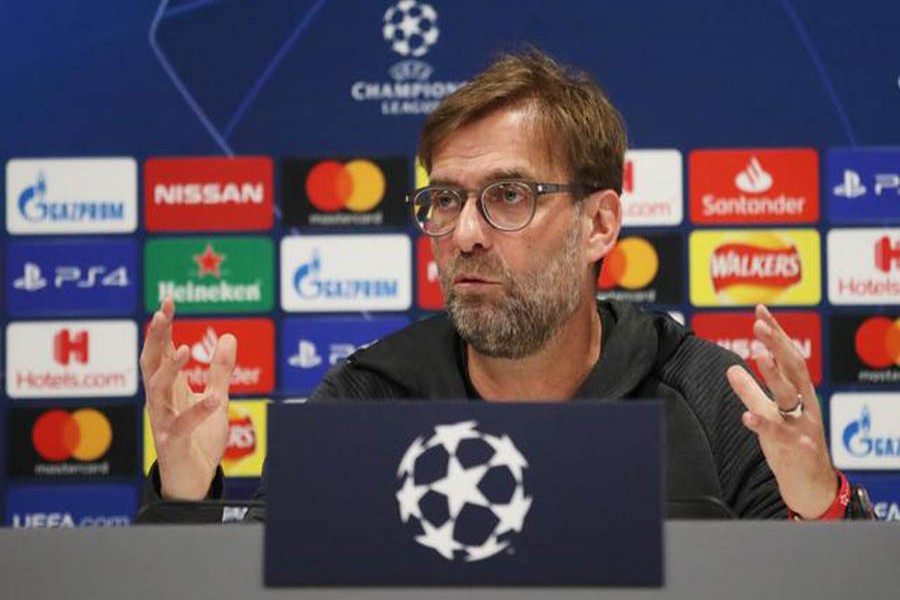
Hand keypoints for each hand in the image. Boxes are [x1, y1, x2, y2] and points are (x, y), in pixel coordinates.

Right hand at [140, 297, 235, 499]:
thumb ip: (219, 371)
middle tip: (162, 314)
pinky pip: (183, 424)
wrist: (193, 482)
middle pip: (151, 363)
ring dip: (170, 369)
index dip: (162, 327)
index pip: (161, 351)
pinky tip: (215, 399)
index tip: (168, 302)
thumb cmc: (200, 439)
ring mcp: (163, 421)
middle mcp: (161, 401)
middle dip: (156, 338)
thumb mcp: (216, 399)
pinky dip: (199, 411)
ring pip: (157, 390)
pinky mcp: (173, 442)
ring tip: (185, 349)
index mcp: (169, 389)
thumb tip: (228, 336)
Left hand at [726, 304, 836, 518]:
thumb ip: (752, 392)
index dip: (776, 333)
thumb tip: (732, 367)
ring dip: (773, 375)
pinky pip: (777, 433)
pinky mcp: (794, 448)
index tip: (760, 311)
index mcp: (801, 393)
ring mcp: (801, 425)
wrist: (812, 488)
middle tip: (759, 324)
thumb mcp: (770, 414)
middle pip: (794, 368)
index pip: (790, 356)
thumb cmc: (791, 447)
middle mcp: (805, 405)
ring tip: (757, 355)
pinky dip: (762, 423)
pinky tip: (746, 415)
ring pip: (789, 396)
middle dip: (777, 344)